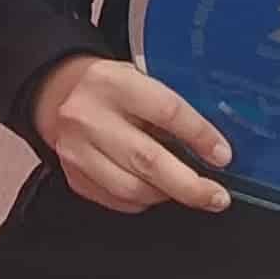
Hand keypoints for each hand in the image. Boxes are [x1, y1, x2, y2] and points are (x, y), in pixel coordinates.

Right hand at [32, 55, 231, 215]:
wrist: (57, 92)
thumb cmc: (110, 86)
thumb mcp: (139, 78)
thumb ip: (170, 107)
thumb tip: (212, 143)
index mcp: (114, 84)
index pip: (166, 111)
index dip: (200, 136)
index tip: (222, 156)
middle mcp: (90, 117)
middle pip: (148, 161)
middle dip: (190, 185)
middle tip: (216, 196)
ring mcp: (77, 150)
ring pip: (132, 188)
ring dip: (167, 195)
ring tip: (187, 190)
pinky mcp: (73, 176)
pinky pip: (117, 200)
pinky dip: (143, 200)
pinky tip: (155, 190)